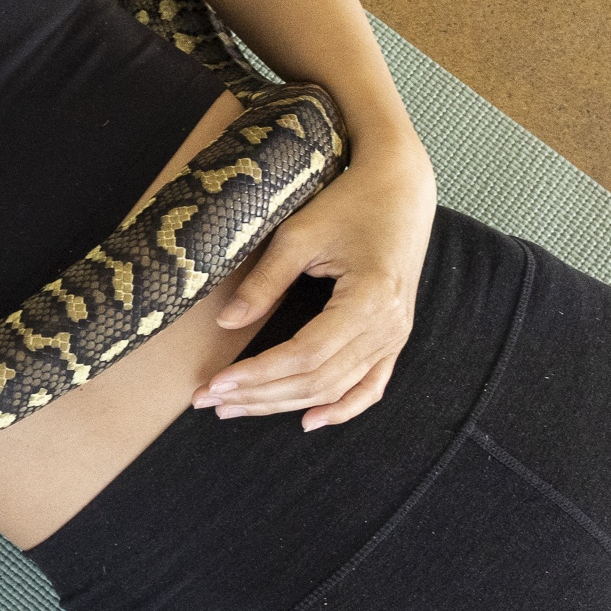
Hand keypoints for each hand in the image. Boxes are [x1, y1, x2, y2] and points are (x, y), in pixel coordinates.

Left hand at [191, 145, 437, 430]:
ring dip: (285, 403)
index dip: (256, 375)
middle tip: (211, 401)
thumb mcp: (300, 235)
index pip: (303, 356)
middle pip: (316, 381)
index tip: (213, 384)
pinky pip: (371, 386)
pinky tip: (308, 421)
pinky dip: (341, 408)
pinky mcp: (394, 336)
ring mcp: (395, 336)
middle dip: (259, 395)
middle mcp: (388, 327)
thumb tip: (227, 322)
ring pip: (336, 388)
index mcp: (367, 301)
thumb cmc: (348, 203)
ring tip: (237, 408)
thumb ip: (265, 282)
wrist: (399, 189)